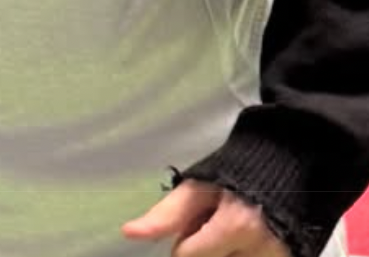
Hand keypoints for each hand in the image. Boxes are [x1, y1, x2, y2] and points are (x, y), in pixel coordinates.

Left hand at [123, 179, 288, 256]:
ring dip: (224, 252)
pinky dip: (241, 254)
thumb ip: (166, 214)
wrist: (285, 166)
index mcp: (237, 226)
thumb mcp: (196, 187)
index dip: (184, 240)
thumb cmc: (235, 173)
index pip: (187, 256)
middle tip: (214, 224)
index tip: (195, 222)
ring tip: (229, 230)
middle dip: (205, 248)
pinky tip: (245, 240)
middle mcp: (262, 250)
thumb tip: (129, 233)